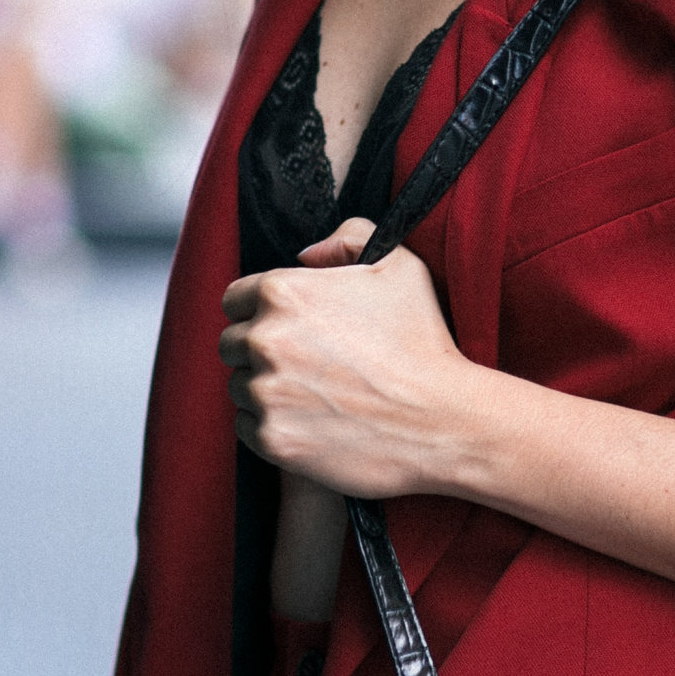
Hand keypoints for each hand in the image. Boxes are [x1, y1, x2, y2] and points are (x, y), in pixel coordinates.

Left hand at [220, 217, 482, 498]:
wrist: (443, 421)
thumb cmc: (423, 342)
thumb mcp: (398, 264)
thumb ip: (349, 236)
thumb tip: (307, 254)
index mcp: (283, 292)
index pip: (235, 299)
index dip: (260, 311)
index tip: (289, 328)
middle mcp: (264, 340)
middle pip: (231, 343)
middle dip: (260, 351)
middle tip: (306, 364)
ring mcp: (265, 392)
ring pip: (239, 386)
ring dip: (265, 389)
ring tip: (315, 394)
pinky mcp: (272, 438)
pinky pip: (247, 427)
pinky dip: (271, 425)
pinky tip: (313, 421)